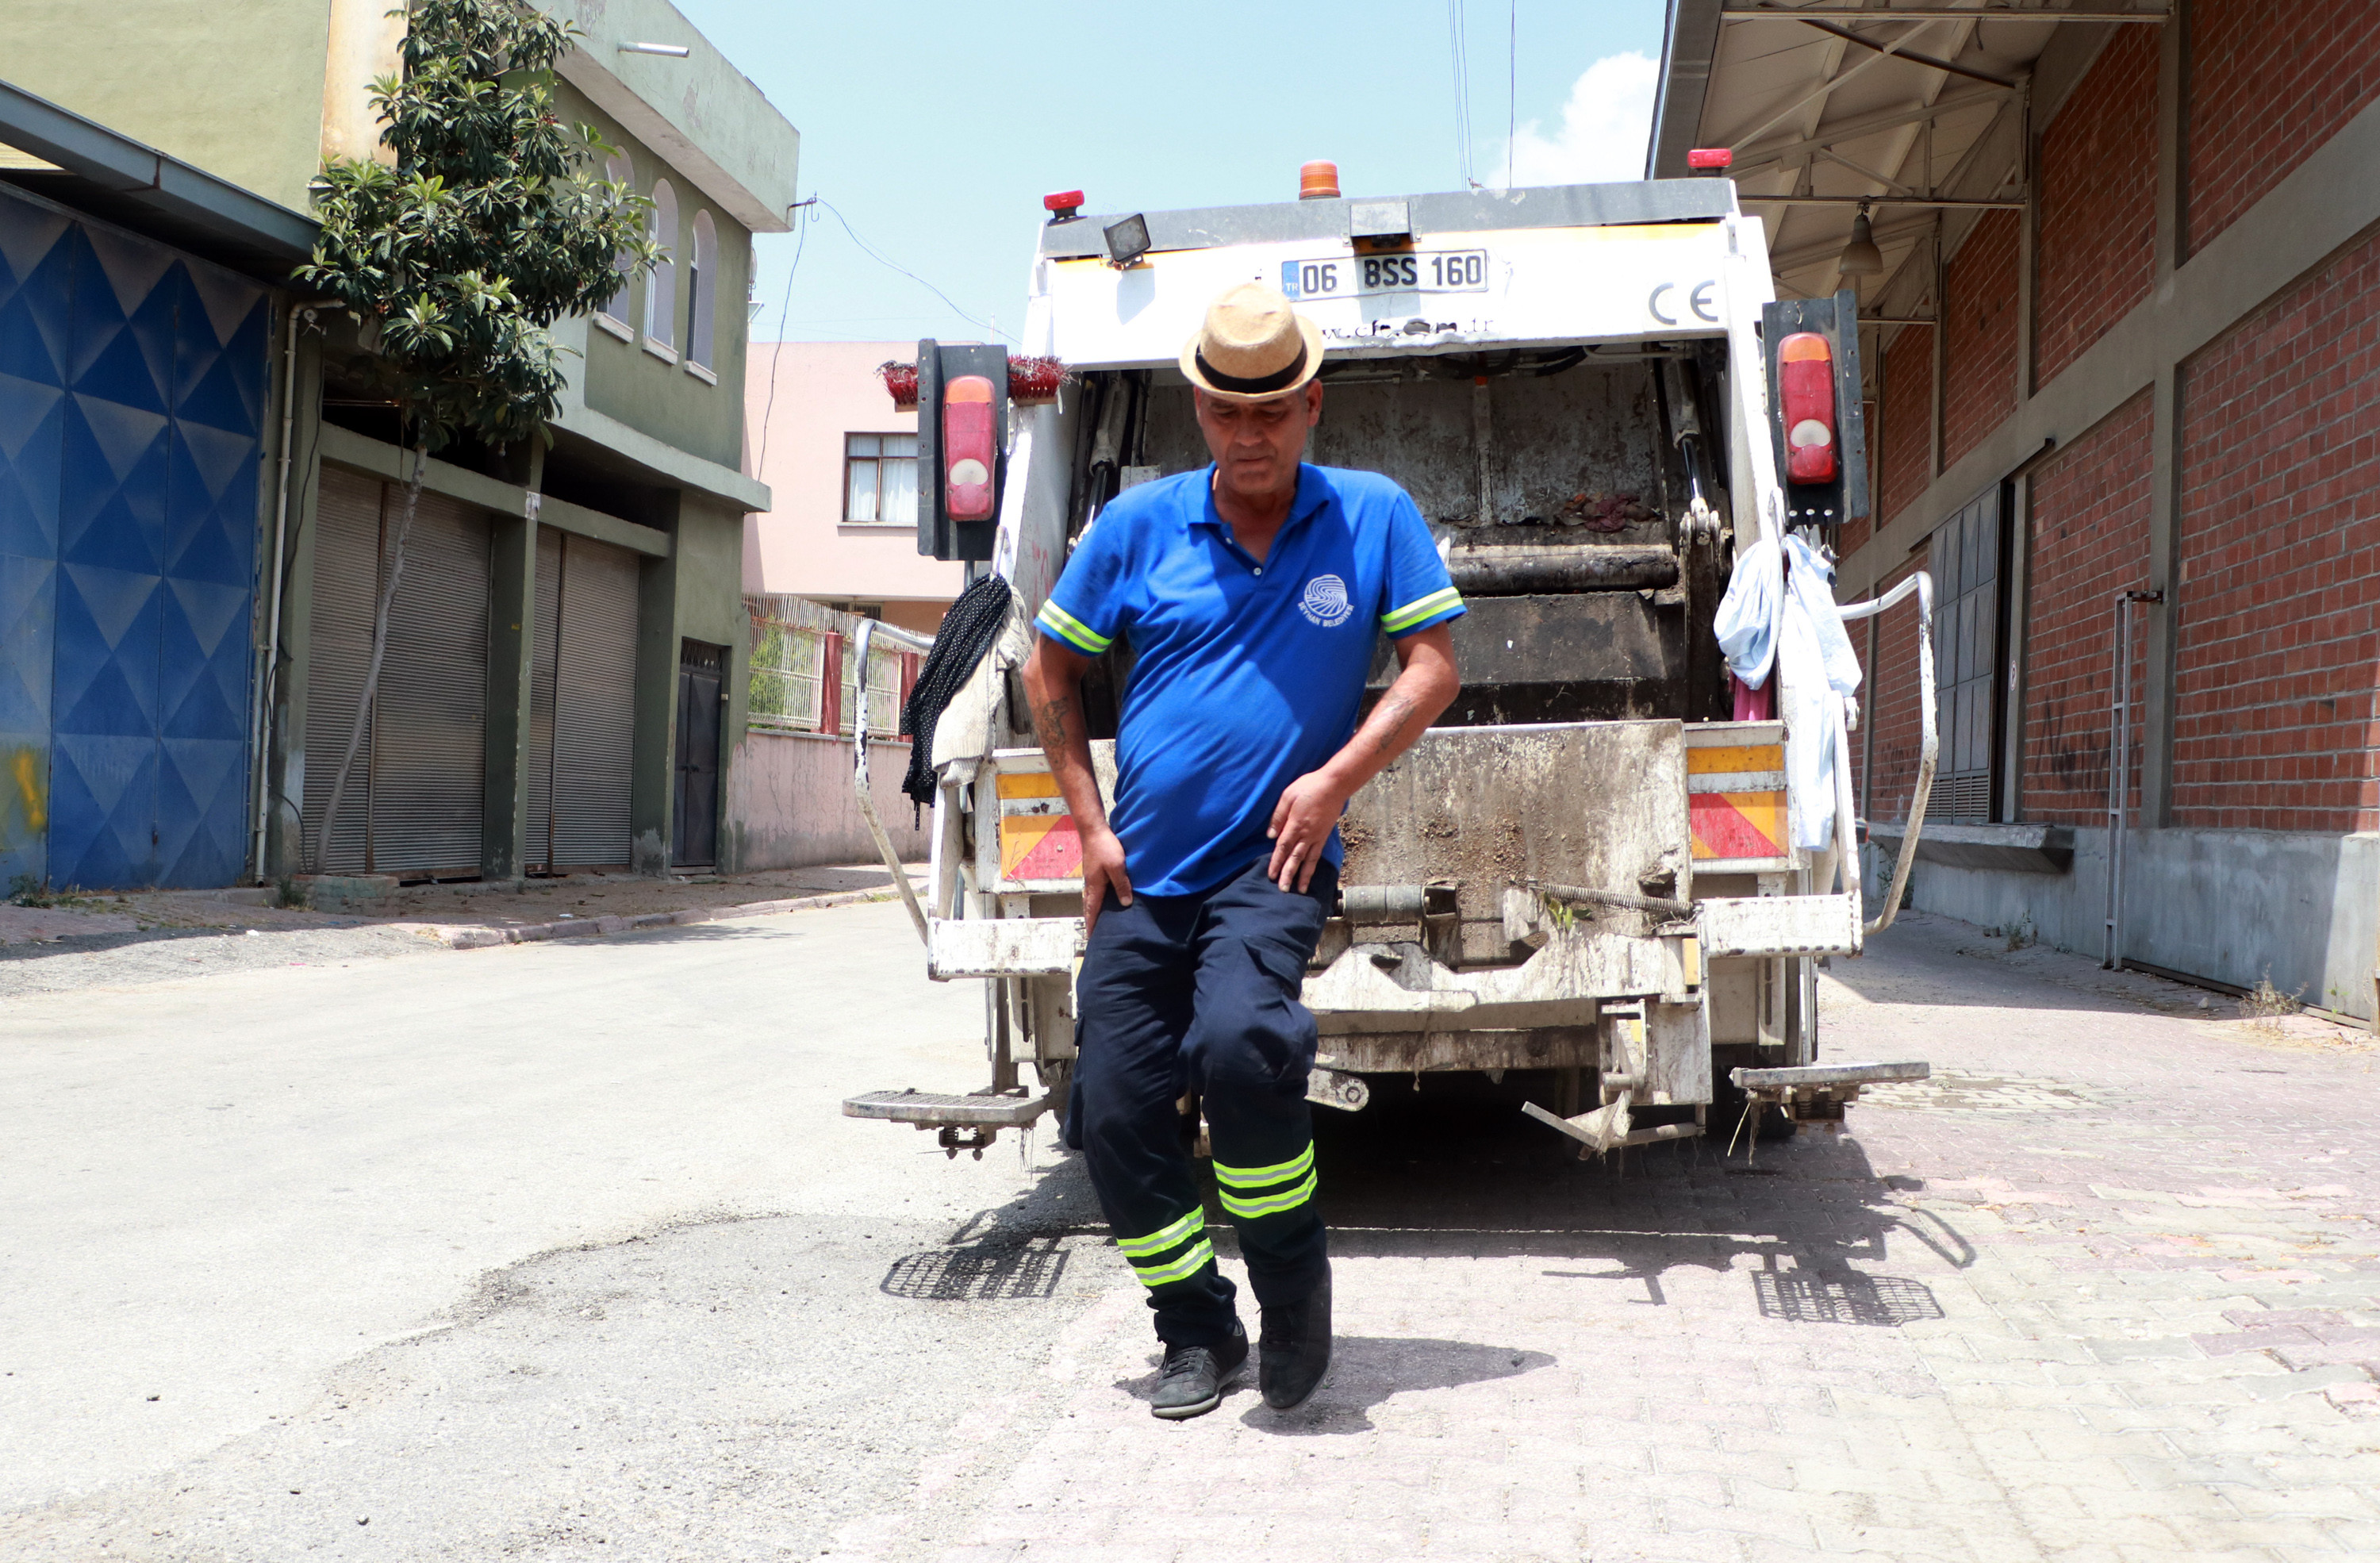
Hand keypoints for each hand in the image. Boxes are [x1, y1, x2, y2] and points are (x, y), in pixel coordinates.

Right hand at [1080, 824, 1132, 937]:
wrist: (1093, 830)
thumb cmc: (1105, 847)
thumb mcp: (1117, 867)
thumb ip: (1121, 885)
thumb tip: (1125, 903)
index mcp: (1095, 886)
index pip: (1092, 910)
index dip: (1092, 923)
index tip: (1090, 937)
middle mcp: (1090, 884)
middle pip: (1089, 906)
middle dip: (1090, 919)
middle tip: (1093, 933)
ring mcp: (1091, 877)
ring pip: (1091, 898)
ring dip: (1093, 910)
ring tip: (1097, 919)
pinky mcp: (1094, 871)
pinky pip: (1094, 890)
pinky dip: (1096, 899)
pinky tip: (1102, 898)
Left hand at [1266, 770, 1346, 892]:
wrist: (1334, 785)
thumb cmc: (1309, 786)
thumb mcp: (1288, 796)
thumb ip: (1278, 816)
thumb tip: (1270, 835)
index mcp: (1296, 824)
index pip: (1283, 847)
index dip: (1276, 861)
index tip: (1271, 875)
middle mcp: (1307, 834)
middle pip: (1295, 858)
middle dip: (1288, 874)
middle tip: (1283, 889)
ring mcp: (1317, 836)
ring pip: (1309, 860)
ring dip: (1303, 875)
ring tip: (1300, 890)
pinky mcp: (1324, 835)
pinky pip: (1318, 854)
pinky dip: (1314, 866)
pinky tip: (1310, 873)